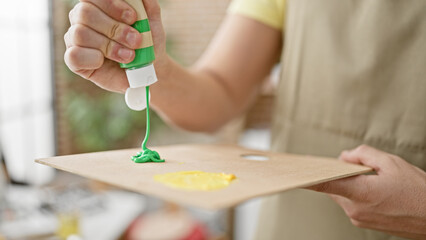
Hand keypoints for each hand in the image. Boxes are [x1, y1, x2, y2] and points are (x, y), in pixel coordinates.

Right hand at [64, 0, 167, 92]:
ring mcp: (75, 39)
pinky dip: (93, 59)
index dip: (111, 4)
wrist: (148, 70)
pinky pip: (74, 55)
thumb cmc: (146, 43)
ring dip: (109, 46)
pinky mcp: (74, 60)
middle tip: (136, 40)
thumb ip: (145, 3)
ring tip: (129, 56)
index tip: (133, 17)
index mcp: (97, 5)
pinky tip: (105, 62)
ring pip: (80, 34)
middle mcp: (82, 19)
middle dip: (115, 28)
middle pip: (85, 13)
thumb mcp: (151, 20)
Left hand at [308, 145, 425, 238]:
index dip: (307, 177)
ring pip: (342, 195)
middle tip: (357, 166)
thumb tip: (343, 157)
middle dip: (340, 174)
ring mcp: (359, 219)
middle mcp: (355, 210)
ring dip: (350, 185)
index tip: (296, 171)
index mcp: (360, 193)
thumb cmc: (417, 191)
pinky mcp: (364, 223)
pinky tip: (375, 191)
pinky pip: (351, 204)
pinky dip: (356, 194)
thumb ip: (362, 155)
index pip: (324, 184)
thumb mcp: (391, 163)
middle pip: (334, 186)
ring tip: (375, 180)